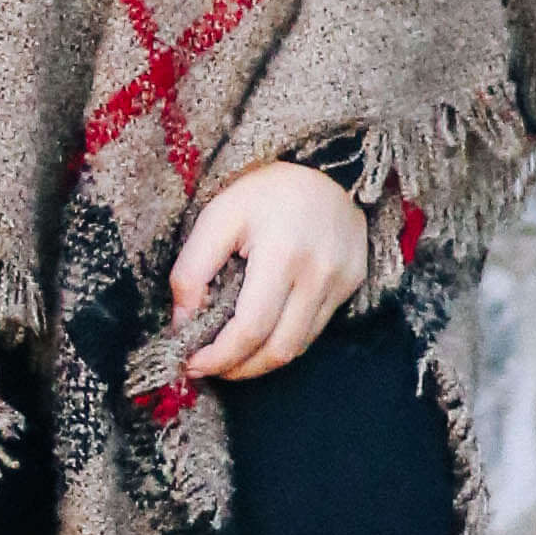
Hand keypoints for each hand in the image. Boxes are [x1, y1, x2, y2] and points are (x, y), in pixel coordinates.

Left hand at [168, 162, 365, 382]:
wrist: (326, 165)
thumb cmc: (264, 190)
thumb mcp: (217, 217)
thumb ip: (192, 271)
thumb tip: (183, 324)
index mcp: (283, 252)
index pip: (250, 328)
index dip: (219, 357)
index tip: (192, 364)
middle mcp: (320, 272)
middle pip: (278, 350)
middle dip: (237, 369)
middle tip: (208, 368)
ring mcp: (342, 281)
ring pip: (298, 347)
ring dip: (260, 362)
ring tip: (230, 356)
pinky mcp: (352, 284)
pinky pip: (314, 330)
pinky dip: (282, 341)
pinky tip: (260, 333)